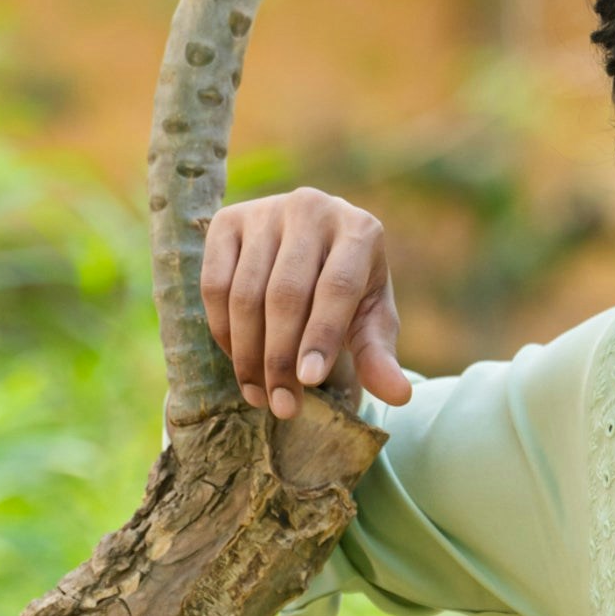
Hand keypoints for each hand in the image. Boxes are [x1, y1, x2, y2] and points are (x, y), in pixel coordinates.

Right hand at [200, 187, 409, 419]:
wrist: (312, 248)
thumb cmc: (349, 292)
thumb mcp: (371, 320)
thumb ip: (379, 354)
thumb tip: (399, 395)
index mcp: (359, 229)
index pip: (336, 287)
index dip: (321, 336)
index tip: (309, 381)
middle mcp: (311, 209)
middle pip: (286, 294)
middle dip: (281, 358)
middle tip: (282, 406)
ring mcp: (265, 211)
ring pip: (246, 293)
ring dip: (248, 353)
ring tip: (260, 396)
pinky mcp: (227, 221)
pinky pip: (215, 284)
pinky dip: (223, 329)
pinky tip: (238, 360)